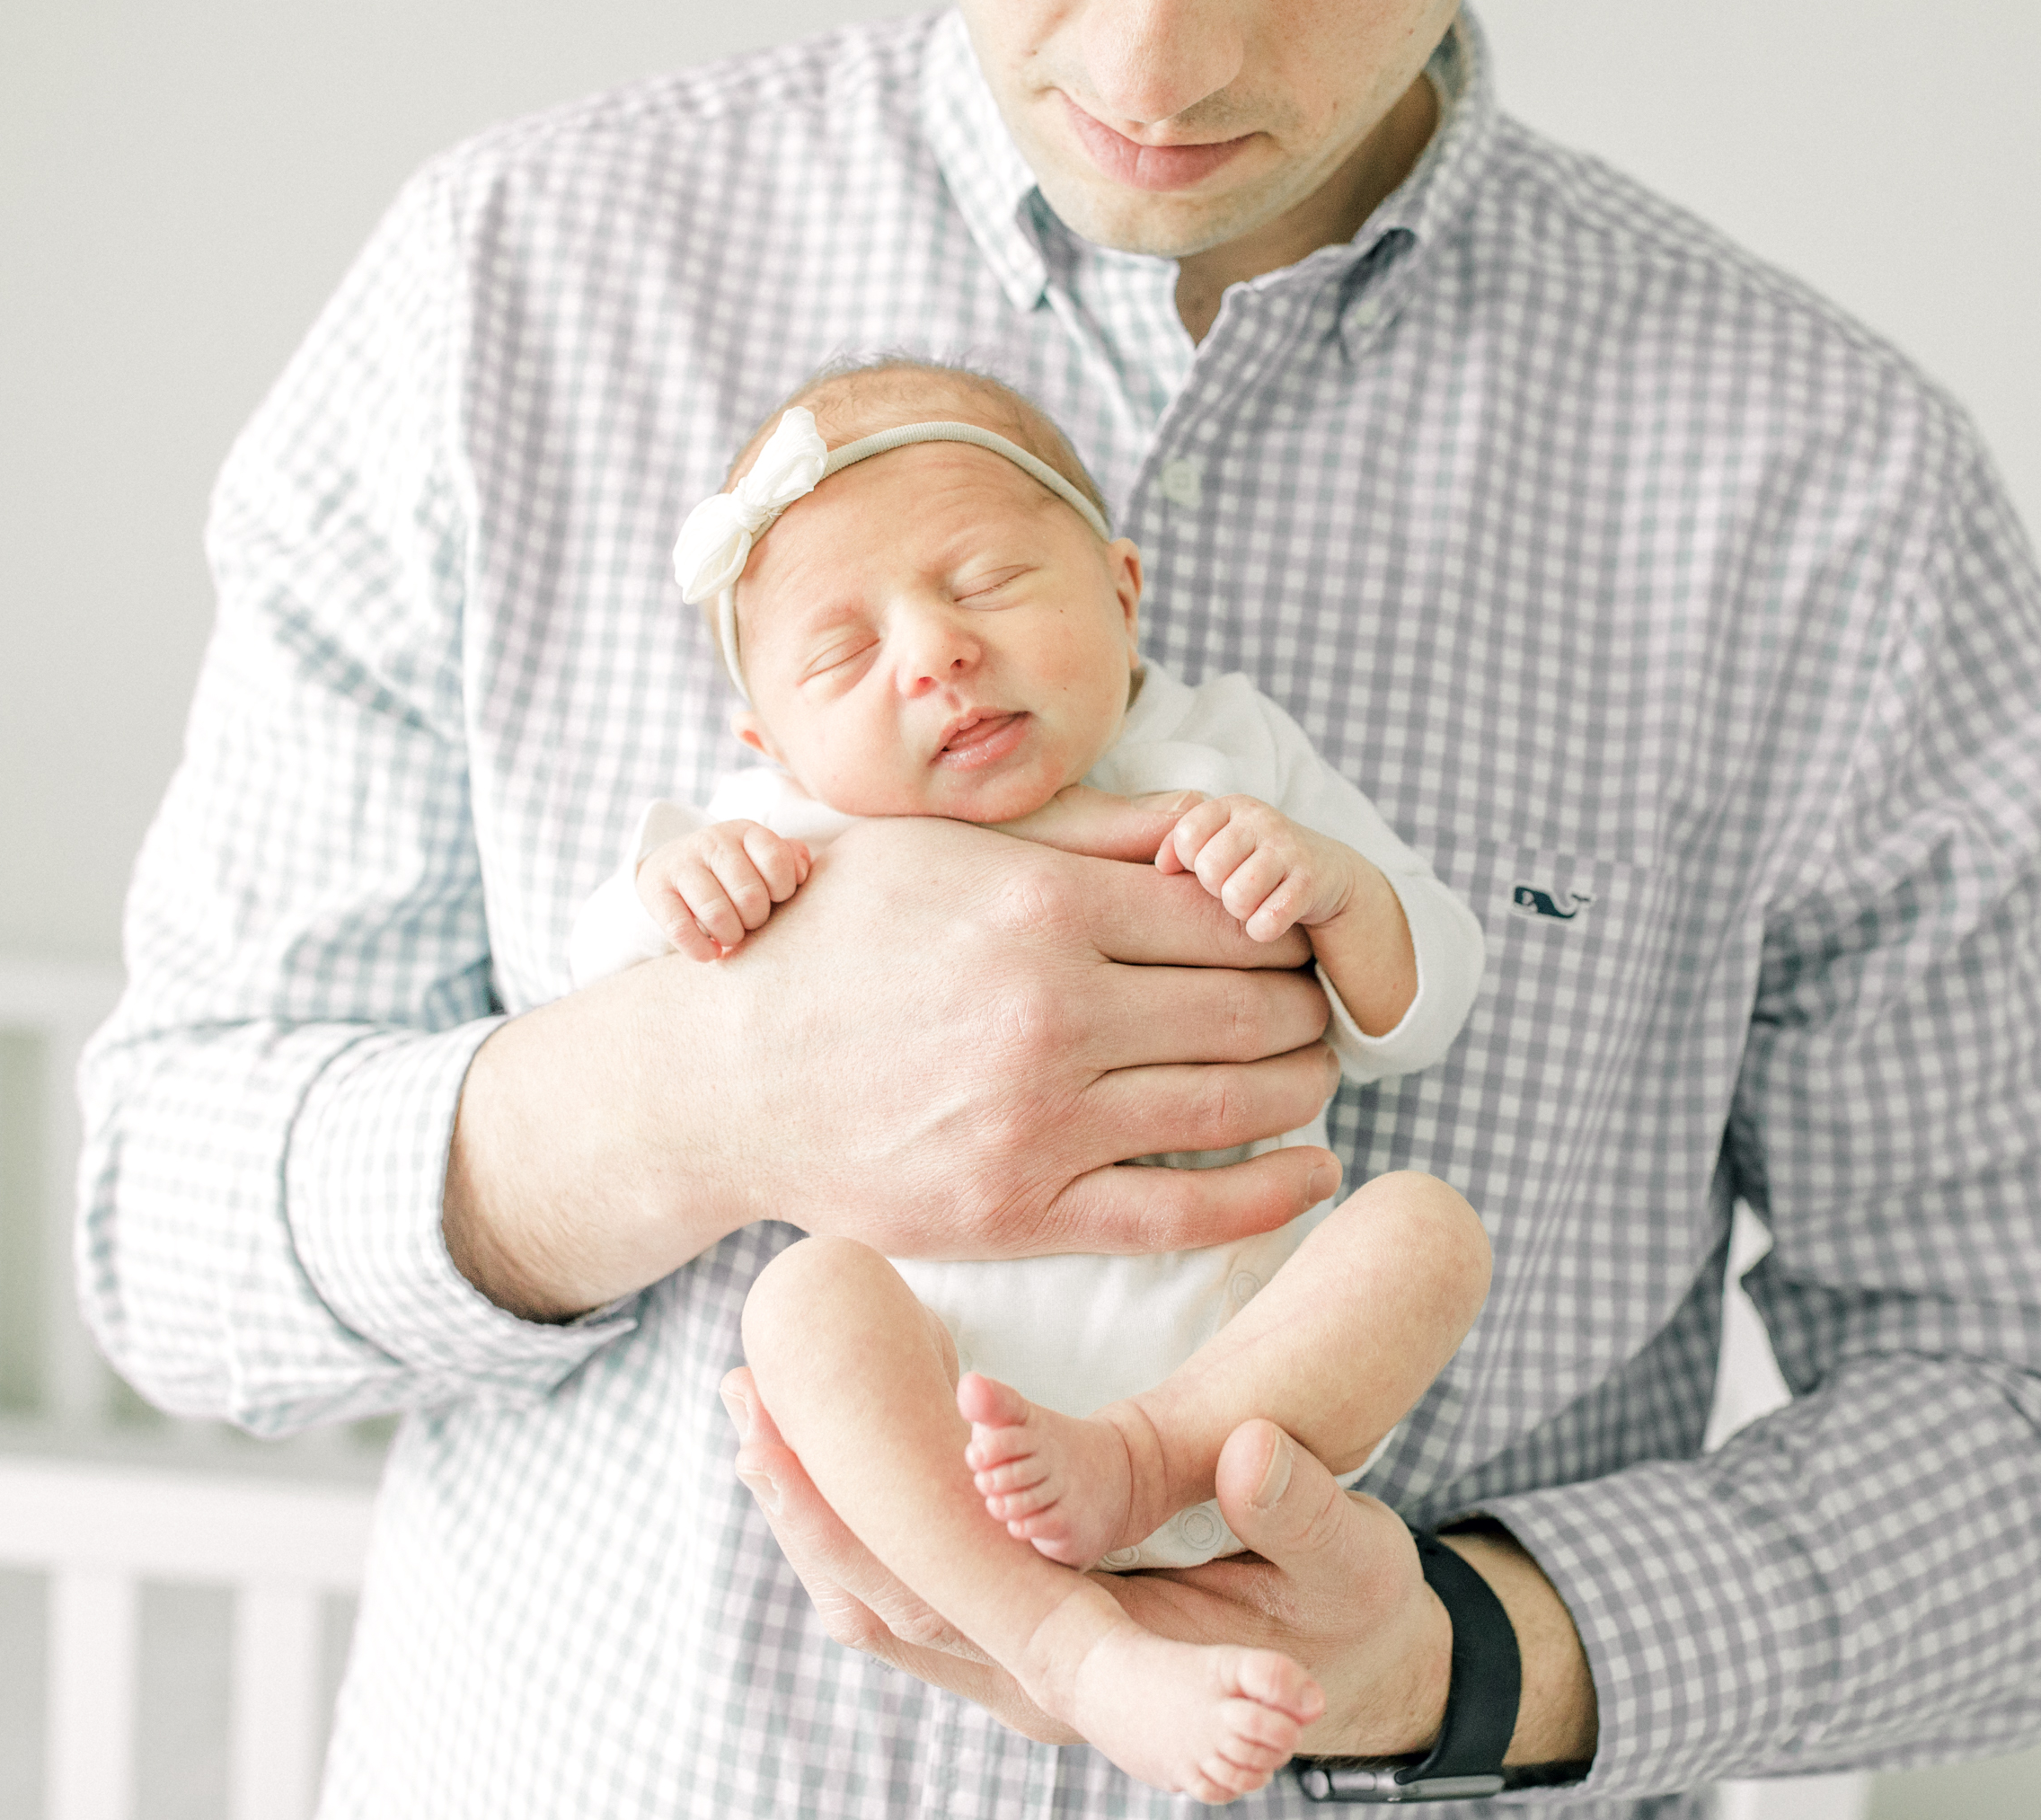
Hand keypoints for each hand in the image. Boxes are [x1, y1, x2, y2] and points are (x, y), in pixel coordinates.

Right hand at [450, 817, 1342, 1318]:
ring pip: (1230, 1104)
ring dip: (1300, 1087)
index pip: (1223, 918)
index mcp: (1039, 909)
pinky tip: (1314, 1172)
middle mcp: (1051, 1014)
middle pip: (1245, 1009)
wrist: (720, 1075)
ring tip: (1315, 1073)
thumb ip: (1084, 835)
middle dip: (1305, 1008)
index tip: (1296, 941)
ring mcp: (1038, 1120)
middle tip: (1320, 1008)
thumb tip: (1209, 830)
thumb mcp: (942, 846)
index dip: (1282, 930)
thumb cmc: (828, 941)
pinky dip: (1269, 1193)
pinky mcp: (1021, 1211)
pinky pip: (1181, 1209)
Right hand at [636, 819, 813, 960]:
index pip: (776, 859)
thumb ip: (788, 858)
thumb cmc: (730, 870)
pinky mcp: (656, 891)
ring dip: (730, 935)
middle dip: (756, 919)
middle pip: (750, 894)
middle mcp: (712, 842)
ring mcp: (682, 865)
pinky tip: (711, 953)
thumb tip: (801, 872)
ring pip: (716, 912)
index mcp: (744, 832)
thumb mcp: (759, 856)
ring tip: (730, 935)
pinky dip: (700, 949)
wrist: (669, 866)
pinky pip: (680, 929)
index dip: (783, 889)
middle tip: (750, 922)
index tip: (775, 899)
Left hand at [720, 1374, 1459, 1755]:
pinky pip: (902, 1590)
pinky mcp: (1008, 1637)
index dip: (876, 1525)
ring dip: (810, 1512)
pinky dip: (850, 1522)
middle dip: (804, 1503)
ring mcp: (1013, 1669)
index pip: (960, 1600)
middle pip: (882, 1605)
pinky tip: (815, 1444)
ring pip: (876, 1603)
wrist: (1341, 1676)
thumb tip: (1249, 1446)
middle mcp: (1034, 1684)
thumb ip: (1303, 1514)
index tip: (809, 1437)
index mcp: (1101, 1673)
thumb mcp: (1351, 1563)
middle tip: (743, 1394)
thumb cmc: (1346, 1614)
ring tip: (750, 1403)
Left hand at [1157, 795, 1369, 944]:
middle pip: (1208, 869)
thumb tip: (1163, 867)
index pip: (1187, 836)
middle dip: (1215, 889)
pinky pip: (1267, 920)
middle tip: (1233, 888)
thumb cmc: (1255, 860)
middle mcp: (1262, 820)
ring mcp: (1289, 850)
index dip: (1190, 862)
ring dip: (1239, 911)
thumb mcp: (1218, 842)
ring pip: (1236, 897)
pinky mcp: (1310, 883)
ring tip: (1250, 903)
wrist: (1327, 872)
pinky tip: (1268, 920)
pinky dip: (1262, 930)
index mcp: (1232, 806)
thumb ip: (1179, 846)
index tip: (1208, 868)